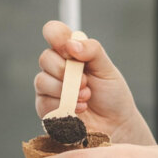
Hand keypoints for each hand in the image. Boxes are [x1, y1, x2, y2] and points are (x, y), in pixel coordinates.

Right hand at [34, 20, 154, 144]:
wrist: (115, 124)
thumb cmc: (112, 95)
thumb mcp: (107, 68)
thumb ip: (92, 51)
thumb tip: (71, 44)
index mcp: (71, 52)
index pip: (53, 32)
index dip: (56, 35)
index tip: (69, 49)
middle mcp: (57, 67)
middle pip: (45, 58)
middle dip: (65, 70)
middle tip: (85, 81)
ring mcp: (49, 87)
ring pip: (41, 81)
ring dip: (66, 90)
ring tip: (86, 97)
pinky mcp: (46, 108)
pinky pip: (44, 102)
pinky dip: (63, 105)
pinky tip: (79, 109)